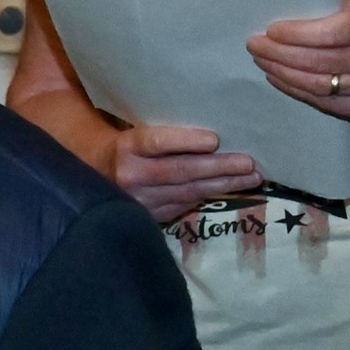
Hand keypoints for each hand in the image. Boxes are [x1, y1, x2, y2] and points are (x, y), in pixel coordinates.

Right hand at [111, 118, 263, 224]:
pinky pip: (184, 205)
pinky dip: (208, 196)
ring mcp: (139, 199)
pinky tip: (228, 189)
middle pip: (180, 170)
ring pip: (187, 192)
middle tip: (248, 164)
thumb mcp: (139, 133)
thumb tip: (217, 136)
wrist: (98, 174)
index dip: (187, 142)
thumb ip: (168, 136)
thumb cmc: (131, 147)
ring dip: (223, 185)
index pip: (158, 142)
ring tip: (251, 178)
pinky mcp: (148, 215)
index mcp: (128, 147)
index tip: (215, 140)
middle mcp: (131, 175)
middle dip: (219, 167)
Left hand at [249, 0, 349, 124]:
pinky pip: (318, 100)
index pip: (330, 32)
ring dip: (280, 71)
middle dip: (278, 53)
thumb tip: (282, 3)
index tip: (270, 30)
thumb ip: (328, 5)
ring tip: (261, 60)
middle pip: (316, 60)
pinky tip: (276, 77)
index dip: (296, 34)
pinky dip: (292, 88)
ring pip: (313, 83)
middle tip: (254, 45)